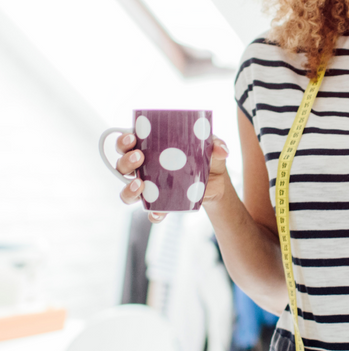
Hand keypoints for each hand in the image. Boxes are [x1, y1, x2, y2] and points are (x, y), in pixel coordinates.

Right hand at [114, 132, 230, 223]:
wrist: (217, 182)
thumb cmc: (206, 156)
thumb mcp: (212, 146)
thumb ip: (217, 144)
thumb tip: (223, 150)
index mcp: (151, 147)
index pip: (128, 142)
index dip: (124, 140)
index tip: (132, 137)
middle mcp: (144, 167)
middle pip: (122, 165)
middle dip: (125, 161)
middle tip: (139, 158)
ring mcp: (149, 187)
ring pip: (128, 190)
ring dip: (128, 189)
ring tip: (140, 185)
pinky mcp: (160, 203)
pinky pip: (150, 211)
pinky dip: (153, 213)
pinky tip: (159, 213)